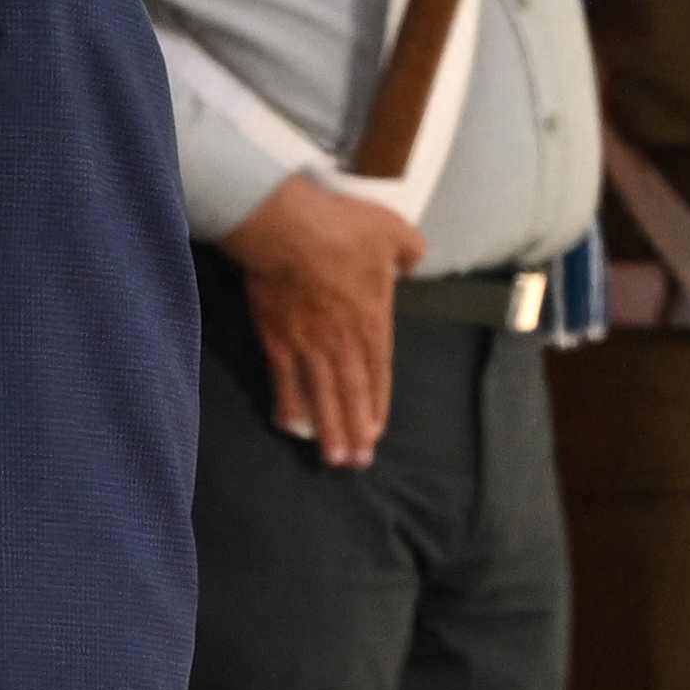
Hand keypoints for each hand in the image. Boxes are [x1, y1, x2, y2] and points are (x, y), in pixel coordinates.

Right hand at [220, 172, 420, 468]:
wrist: (287, 228)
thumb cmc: (341, 228)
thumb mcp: (393, 230)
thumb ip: (409, 251)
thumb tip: (412, 264)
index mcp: (372, 319)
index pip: (380, 371)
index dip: (378, 404)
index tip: (377, 431)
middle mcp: (342, 341)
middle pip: (352, 393)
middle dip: (356, 429)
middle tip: (358, 461)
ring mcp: (308, 344)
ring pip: (322, 395)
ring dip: (328, 429)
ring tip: (332, 458)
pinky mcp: (277, 338)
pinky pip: (284, 380)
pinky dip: (288, 405)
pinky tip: (291, 427)